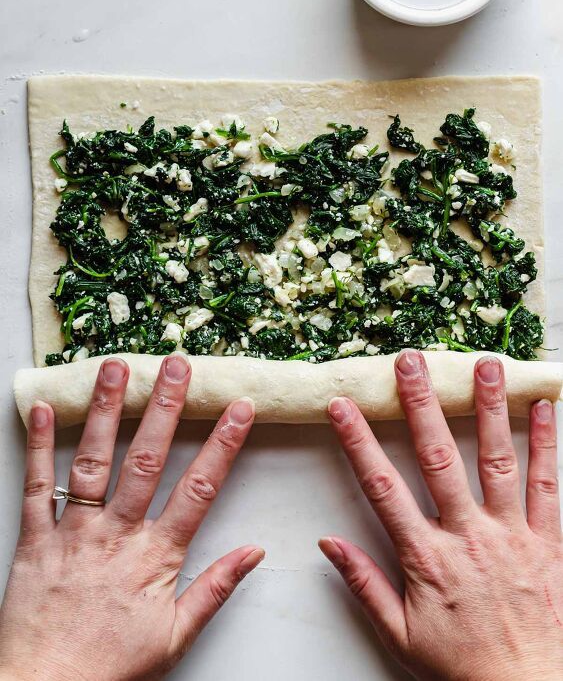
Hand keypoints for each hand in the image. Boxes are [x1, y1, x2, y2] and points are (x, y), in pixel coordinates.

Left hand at [0, 353, 261, 680]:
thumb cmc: (112, 666)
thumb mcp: (176, 636)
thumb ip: (216, 587)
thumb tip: (256, 551)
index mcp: (155, 557)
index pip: (198, 490)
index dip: (222, 445)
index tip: (239, 408)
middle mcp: (116, 535)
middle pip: (146, 461)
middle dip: (164, 409)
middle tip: (176, 365)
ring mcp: (74, 533)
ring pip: (93, 462)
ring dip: (107, 412)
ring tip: (117, 367)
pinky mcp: (35, 539)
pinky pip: (37, 487)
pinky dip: (40, 446)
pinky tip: (46, 408)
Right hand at [320, 350, 562, 680]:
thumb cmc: (461, 664)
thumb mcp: (400, 633)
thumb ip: (364, 583)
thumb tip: (327, 543)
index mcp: (427, 557)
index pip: (382, 487)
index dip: (359, 442)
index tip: (343, 407)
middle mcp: (468, 535)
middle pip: (438, 458)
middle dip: (422, 405)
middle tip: (411, 362)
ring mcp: (511, 534)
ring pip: (497, 460)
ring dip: (489, 408)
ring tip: (484, 365)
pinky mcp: (548, 541)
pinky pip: (548, 486)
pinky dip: (546, 444)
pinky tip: (544, 408)